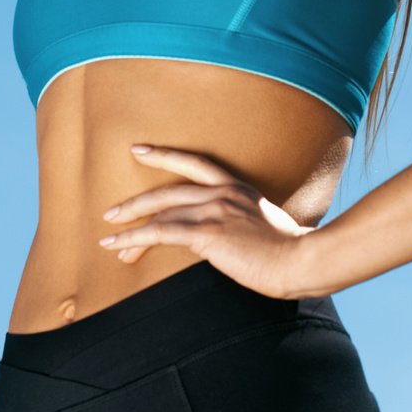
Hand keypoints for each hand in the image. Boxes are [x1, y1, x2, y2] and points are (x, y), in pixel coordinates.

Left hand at [97, 144, 323, 299]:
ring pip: (160, 213)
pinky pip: (162, 233)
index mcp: (237, 188)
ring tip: (109, 240)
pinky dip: (135, 238)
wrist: (302, 261)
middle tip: (111, 212)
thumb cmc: (290, 253)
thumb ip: (240, 223)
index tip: (139, 150)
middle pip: (167, 191)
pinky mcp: (207, 232)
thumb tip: (222, 237)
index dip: (165, 155)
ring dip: (130, 227)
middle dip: (135, 203)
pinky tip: (120, 247)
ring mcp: (214, 210)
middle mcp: (222, 193)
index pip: (195, 163)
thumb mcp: (264, 227)